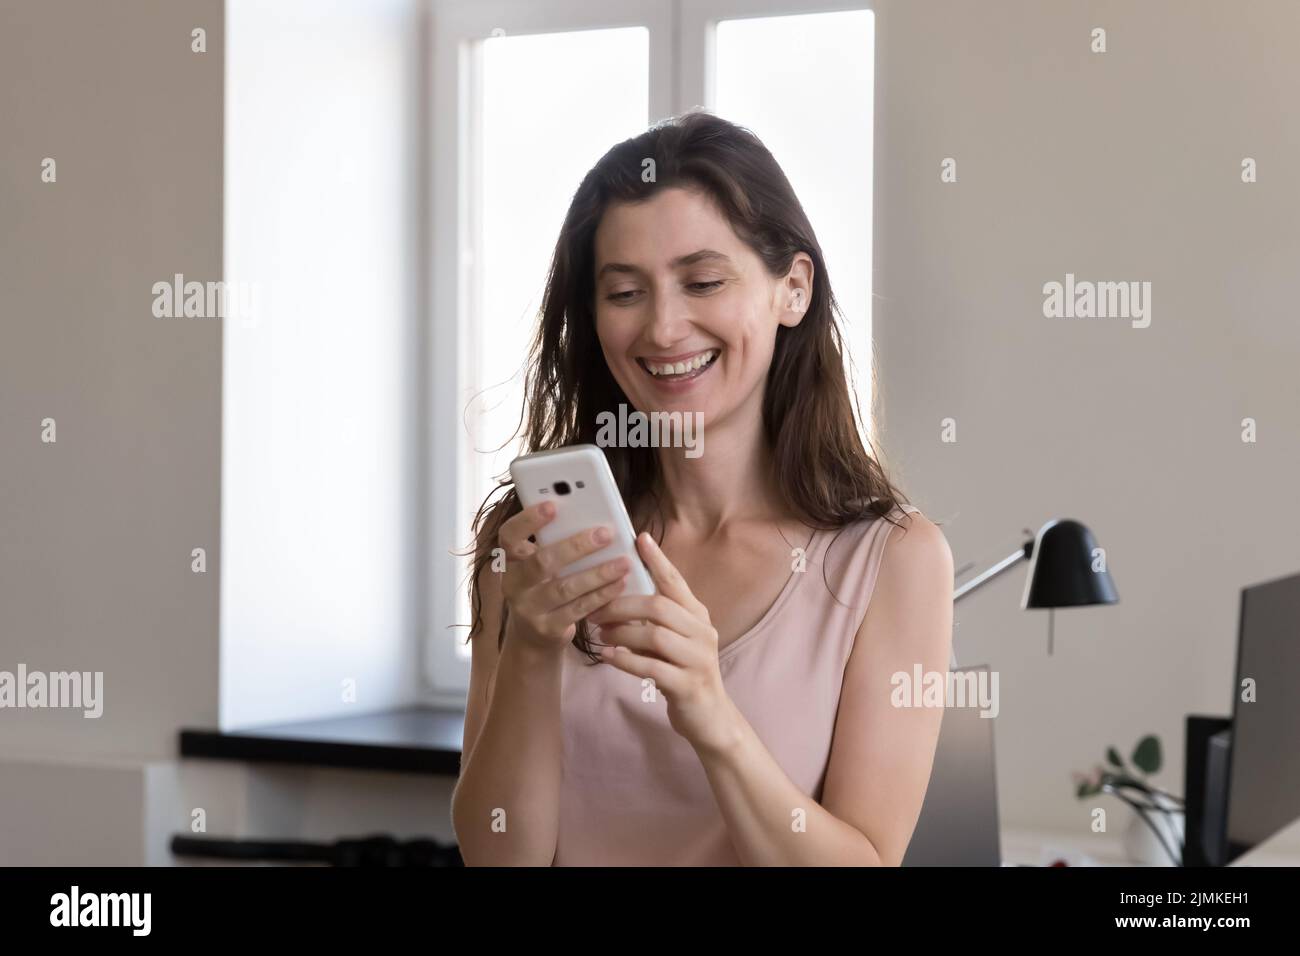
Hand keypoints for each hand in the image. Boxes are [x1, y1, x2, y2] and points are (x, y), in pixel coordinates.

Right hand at [497, 501, 630, 652]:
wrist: (533, 636)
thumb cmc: (543, 587)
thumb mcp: (539, 565)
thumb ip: (554, 543)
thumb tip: (593, 516)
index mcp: (511, 560)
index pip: (509, 535)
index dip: (528, 519)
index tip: (553, 505)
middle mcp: (514, 584)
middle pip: (541, 562)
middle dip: (575, 546)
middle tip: (605, 533)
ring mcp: (529, 609)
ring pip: (565, 588)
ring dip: (597, 574)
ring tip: (623, 562)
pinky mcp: (548, 629)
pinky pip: (578, 609)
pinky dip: (601, 595)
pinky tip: (619, 583)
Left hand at [586, 532, 738, 753]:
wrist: (710, 717)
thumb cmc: (683, 671)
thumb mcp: (674, 639)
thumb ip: (656, 618)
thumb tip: (617, 591)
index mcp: (697, 615)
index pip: (676, 581)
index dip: (658, 560)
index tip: (639, 538)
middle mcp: (702, 632)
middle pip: (660, 607)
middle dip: (623, 605)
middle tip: (596, 610)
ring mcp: (698, 659)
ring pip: (655, 636)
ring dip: (621, 633)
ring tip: (599, 634)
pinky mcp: (688, 685)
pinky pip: (652, 667)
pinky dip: (625, 660)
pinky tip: (608, 656)